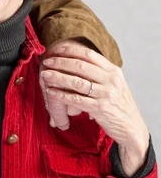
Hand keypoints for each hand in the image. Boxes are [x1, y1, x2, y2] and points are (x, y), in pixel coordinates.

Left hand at [41, 44, 149, 174]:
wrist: (132, 127)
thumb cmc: (119, 103)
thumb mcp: (115, 83)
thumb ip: (100, 72)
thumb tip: (76, 59)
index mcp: (113, 71)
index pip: (89, 55)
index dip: (71, 50)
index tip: (56, 49)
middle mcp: (111, 81)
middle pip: (80, 66)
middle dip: (60, 62)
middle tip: (47, 62)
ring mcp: (106, 95)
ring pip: (76, 82)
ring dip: (57, 77)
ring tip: (45, 75)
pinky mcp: (100, 109)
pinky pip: (76, 100)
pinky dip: (61, 95)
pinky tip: (51, 92)